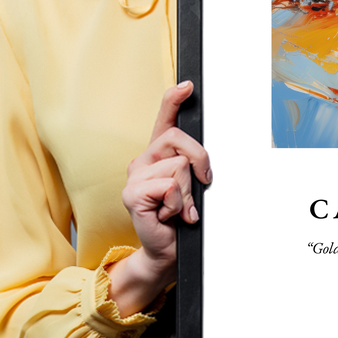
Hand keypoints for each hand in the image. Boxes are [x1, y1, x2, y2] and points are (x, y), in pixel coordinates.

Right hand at [107, 81, 211, 315]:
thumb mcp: (192, 186)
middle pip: (179, 139)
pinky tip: (169, 216)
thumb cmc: (181, 218)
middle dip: (200, 161)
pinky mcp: (132, 194)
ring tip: (179, 208)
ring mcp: (134, 177)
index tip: (188, 86)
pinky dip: (178, 204)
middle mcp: (143, 160)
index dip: (174, 100)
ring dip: (188, 193)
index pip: (164, 119)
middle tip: (201, 185)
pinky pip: (170, 186)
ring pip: (179, 166)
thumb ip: (193, 166)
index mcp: (158, 154)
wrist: (167, 251)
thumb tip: (204, 158)